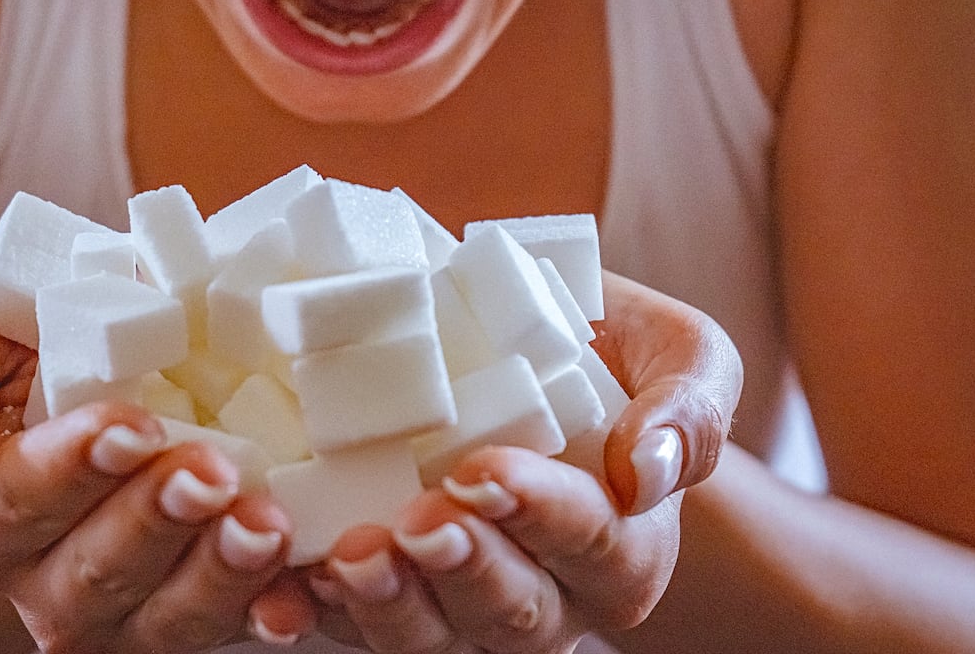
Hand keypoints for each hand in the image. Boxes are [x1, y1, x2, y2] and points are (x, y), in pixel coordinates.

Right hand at [0, 265, 315, 650]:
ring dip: (220, 575)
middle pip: (95, 572)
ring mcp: (127, 608)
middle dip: (158, 521)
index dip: (73, 468)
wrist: (99, 361)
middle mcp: (46, 576)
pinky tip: (298, 595)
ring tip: (264, 524)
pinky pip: (234, 626)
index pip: (15, 500)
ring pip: (167, 617)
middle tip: (213, 472)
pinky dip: (271, 611)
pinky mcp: (198, 611)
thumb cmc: (28, 333)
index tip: (132, 428)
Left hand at [307, 271, 740, 651]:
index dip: (541, 514)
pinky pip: (355, 623)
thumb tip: (648, 471)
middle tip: (415, 521)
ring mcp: (463, 604)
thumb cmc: (603, 350)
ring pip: (434, 639)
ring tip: (349, 559)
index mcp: (623, 544)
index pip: (594, 543)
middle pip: (514, 612)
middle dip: (462, 570)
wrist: (521, 352)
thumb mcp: (679, 352)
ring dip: (389, 607)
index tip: (483, 471)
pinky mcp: (393, 594)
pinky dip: (318, 613)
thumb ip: (691, 405)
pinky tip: (283, 593)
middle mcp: (550, 594)